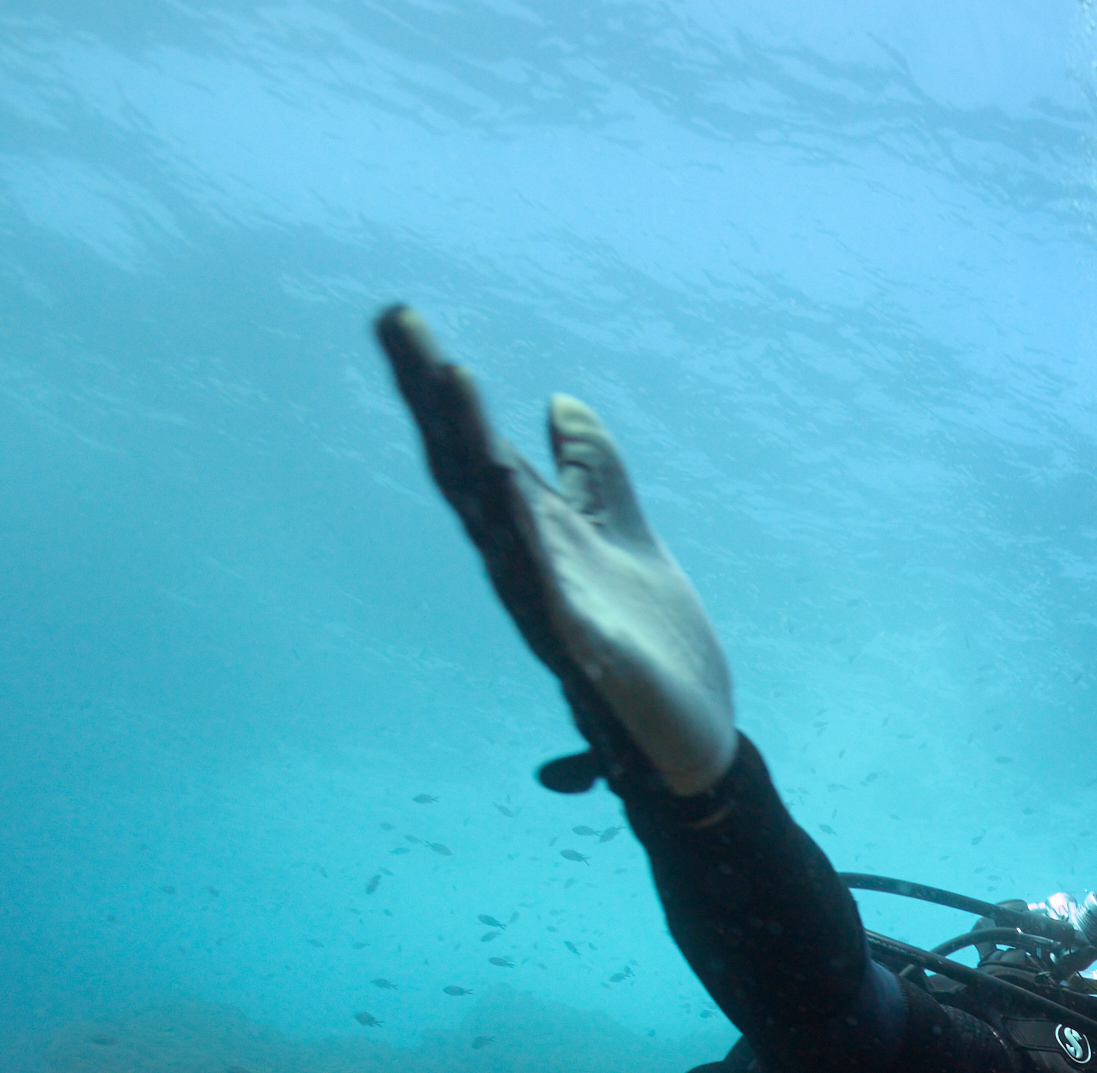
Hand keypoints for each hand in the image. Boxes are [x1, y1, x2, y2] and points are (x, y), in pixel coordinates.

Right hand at [374, 307, 737, 796]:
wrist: (695, 730)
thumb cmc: (652, 638)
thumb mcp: (625, 533)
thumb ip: (596, 472)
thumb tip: (560, 402)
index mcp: (539, 532)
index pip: (479, 447)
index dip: (442, 385)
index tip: (401, 317)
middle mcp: (528, 564)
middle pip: (471, 471)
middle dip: (441, 401)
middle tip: (405, 326)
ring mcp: (551, 607)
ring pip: (502, 522)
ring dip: (478, 450)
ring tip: (456, 379)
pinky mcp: (588, 653)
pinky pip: (551, 594)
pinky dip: (532, 546)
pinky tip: (514, 497)